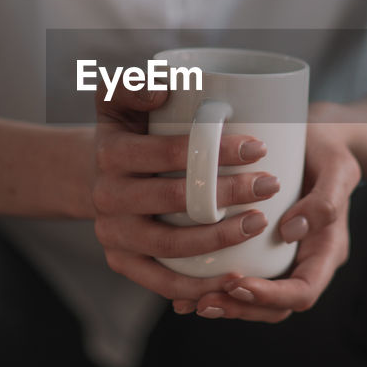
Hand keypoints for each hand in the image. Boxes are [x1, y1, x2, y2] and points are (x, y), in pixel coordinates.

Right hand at [90, 85, 282, 300]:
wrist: (96, 172)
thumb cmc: (127, 129)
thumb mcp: (120, 97)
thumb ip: (135, 82)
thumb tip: (165, 88)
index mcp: (110, 152)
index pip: (166, 153)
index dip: (213, 151)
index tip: (258, 147)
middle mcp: (106, 196)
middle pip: (172, 200)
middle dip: (226, 194)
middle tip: (269, 184)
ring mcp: (113, 234)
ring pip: (168, 246)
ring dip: (218, 238)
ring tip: (259, 223)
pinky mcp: (121, 262)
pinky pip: (160, 281)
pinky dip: (196, 284)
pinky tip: (234, 275)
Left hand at [177, 103, 361, 321]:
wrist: (316, 136)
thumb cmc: (329, 149)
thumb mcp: (338, 167)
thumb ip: (325, 200)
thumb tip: (289, 232)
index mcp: (327, 251)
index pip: (303, 292)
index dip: (270, 297)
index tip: (238, 284)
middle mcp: (304, 261)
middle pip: (275, 307)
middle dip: (239, 308)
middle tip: (204, 300)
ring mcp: (282, 257)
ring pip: (255, 300)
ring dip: (223, 304)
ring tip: (189, 301)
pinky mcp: (260, 248)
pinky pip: (240, 277)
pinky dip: (214, 287)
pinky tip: (184, 289)